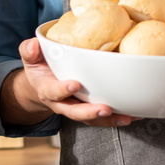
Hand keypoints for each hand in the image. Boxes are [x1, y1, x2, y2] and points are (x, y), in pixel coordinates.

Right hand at [14, 38, 138, 127]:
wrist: (41, 85)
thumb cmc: (39, 67)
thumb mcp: (30, 57)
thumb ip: (29, 50)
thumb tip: (34, 44)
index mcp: (47, 90)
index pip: (53, 92)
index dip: (62, 90)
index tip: (74, 84)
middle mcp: (62, 103)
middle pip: (74, 112)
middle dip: (90, 113)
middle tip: (105, 109)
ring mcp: (76, 108)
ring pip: (91, 120)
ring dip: (109, 120)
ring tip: (126, 117)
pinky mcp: (88, 109)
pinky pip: (103, 118)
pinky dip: (118, 118)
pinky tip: (134, 114)